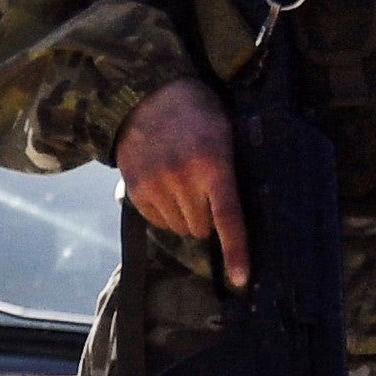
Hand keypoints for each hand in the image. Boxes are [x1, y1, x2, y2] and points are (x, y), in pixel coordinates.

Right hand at [118, 78, 247, 286]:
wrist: (148, 95)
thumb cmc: (198, 114)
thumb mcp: (224, 135)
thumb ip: (229, 171)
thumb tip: (238, 215)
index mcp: (212, 164)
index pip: (228, 218)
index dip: (236, 252)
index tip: (240, 279)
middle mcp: (182, 179)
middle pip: (201, 229)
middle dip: (207, 219)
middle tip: (205, 192)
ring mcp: (155, 185)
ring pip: (179, 228)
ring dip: (185, 216)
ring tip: (182, 185)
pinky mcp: (135, 190)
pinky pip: (157, 221)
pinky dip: (164, 212)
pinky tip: (165, 187)